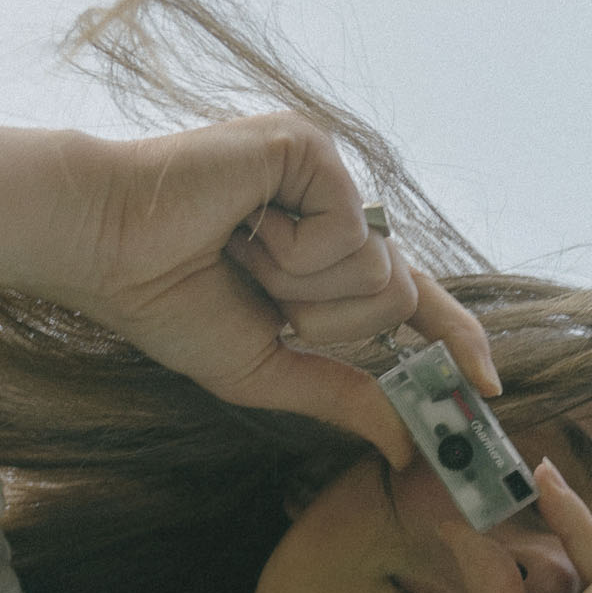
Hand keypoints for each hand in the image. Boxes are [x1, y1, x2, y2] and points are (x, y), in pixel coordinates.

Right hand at [49, 114, 500, 467]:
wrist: (101, 245)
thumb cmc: (166, 297)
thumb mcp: (264, 368)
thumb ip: (339, 396)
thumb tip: (404, 444)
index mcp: (327, 256)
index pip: (414, 302)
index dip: (455, 340)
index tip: (490, 387)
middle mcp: (340, 210)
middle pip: (396, 298)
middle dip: (324, 317)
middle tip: (255, 286)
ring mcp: (330, 174)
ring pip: (379, 269)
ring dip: (302, 285)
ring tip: (240, 248)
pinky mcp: (314, 148)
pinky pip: (351, 231)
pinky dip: (293, 249)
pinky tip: (243, 222)